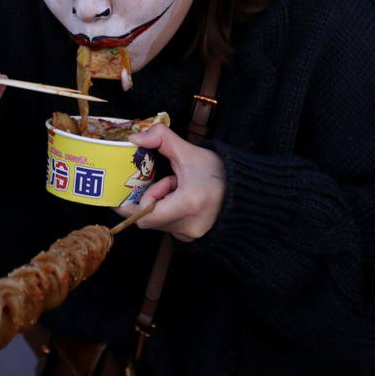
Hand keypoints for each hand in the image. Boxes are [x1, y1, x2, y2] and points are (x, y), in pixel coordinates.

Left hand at [114, 125, 225, 241]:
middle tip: (164, 181)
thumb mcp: (189, 151)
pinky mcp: (191, 238)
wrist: (242, 191)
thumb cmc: (217, 172)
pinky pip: (167, 226)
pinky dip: (167, 212)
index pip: (146, 215)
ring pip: (157, 222)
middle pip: (149, 218)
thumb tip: (134, 137)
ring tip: (177, 188)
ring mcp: (190, 234)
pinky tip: (182, 199)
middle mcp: (188, 224)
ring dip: (159, 204)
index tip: (132, 187)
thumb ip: (161, 139)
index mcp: (188, 203)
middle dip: (150, 198)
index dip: (134, 203)